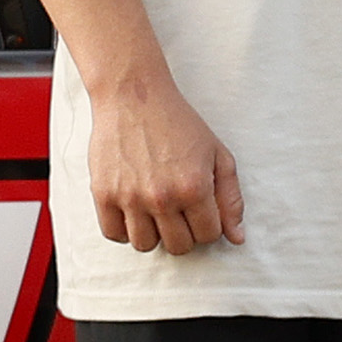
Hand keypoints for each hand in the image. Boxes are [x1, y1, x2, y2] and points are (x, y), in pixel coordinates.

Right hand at [86, 70, 242, 256]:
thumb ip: (231, 198)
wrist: (133, 95)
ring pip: (146, 245)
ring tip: (155, 212)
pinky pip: (114, 234)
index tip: (199, 208)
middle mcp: (162, 196)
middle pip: (179, 246)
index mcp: (194, 187)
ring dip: (154, 234)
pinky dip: (124, 230)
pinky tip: (133, 212)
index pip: (208, 235)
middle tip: (178, 211)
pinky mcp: (103, 194)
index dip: (207, 224)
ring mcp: (130, 197)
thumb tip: (237, 238)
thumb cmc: (177, 122)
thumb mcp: (217, 154)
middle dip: (184, 233)